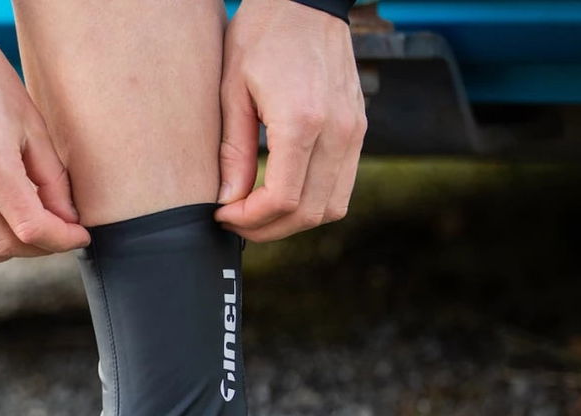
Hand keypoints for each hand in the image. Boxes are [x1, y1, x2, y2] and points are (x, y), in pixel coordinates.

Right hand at [0, 36, 89, 266]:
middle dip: (39, 246)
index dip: (60, 239)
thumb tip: (66, 221)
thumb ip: (51, 178)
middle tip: (57, 231)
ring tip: (26, 229)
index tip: (78, 235)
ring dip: (8, 250)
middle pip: (4, 245)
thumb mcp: (31, 122)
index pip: (29, 225)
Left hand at [215, 0, 365, 241]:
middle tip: (233, 221)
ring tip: (255, 213)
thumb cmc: (262, 37)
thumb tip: (228, 201)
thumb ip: (231, 151)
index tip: (222, 215)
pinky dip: (312, 202)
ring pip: (331, 208)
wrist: (308, 1)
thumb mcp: (231, 90)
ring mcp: (354, 131)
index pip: (282, 199)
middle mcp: (338, 131)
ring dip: (291, 222)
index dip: (249, 219)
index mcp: (303, 120)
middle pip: (308, 213)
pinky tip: (280, 194)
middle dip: (267, 229)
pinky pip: (341, 187)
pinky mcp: (359, 129)